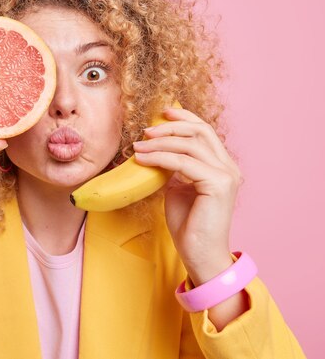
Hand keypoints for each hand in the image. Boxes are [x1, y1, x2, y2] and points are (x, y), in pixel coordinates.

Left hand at [132, 107, 242, 283]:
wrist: (198, 254)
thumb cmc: (188, 224)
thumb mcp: (178, 188)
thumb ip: (175, 168)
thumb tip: (157, 150)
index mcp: (222, 165)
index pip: (204, 131)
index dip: (183, 118)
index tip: (161, 113)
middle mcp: (228, 167)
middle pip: (200, 131)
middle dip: (170, 127)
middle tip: (146, 131)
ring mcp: (226, 175)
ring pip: (190, 145)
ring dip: (160, 143)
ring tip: (138, 147)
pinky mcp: (218, 184)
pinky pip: (183, 163)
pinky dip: (160, 158)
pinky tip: (142, 159)